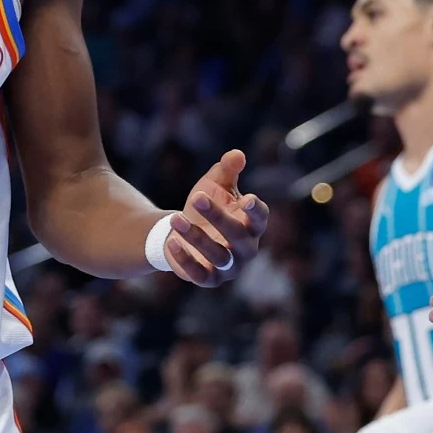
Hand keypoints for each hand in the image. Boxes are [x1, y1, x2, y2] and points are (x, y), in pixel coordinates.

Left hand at [160, 149, 269, 286]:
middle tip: (197, 197)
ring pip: (218, 256)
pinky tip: (171, 241)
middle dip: (217, 217)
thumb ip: (227, 170)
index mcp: (252, 224)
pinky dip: (185, 259)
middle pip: (237, 235)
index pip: (260, 218)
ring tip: (176, 218)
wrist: (185, 231)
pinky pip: (200, 274)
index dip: (255, 210)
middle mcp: (246, 248)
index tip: (246, 199)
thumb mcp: (215, 185)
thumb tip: (237, 154)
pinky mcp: (209, 279)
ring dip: (197, 237)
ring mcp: (229, 266)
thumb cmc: (207, 205)